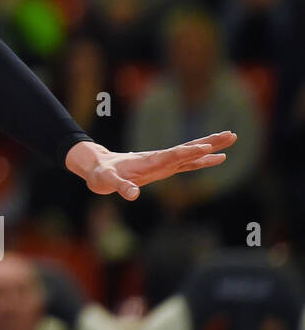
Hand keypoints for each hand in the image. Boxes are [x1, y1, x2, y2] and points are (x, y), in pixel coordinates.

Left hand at [64, 131, 236, 199]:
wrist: (98, 166)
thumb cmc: (101, 174)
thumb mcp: (106, 182)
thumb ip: (120, 187)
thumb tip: (133, 195)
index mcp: (148, 161)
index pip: (172, 156)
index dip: (188, 152)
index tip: (205, 147)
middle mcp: (159, 159)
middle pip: (188, 149)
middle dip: (209, 143)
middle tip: (231, 135)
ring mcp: (163, 162)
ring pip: (191, 153)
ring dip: (211, 147)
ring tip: (231, 139)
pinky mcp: (164, 167)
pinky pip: (188, 163)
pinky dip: (203, 159)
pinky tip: (218, 158)